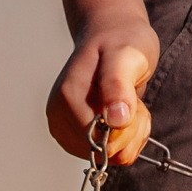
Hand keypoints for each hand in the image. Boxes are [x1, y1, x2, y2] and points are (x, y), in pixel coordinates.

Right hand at [47, 12, 158, 163]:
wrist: (110, 34)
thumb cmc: (121, 42)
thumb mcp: (127, 56)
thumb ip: (118, 86)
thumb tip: (115, 121)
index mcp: (68, 99)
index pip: (103, 144)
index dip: (127, 128)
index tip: (132, 99)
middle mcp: (59, 116)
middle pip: (106, 153)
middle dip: (129, 131)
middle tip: (131, 98)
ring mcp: (62, 127)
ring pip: (108, 156)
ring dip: (128, 133)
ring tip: (125, 101)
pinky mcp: (70, 135)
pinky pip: (106, 154)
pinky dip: (123, 137)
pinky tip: (120, 111)